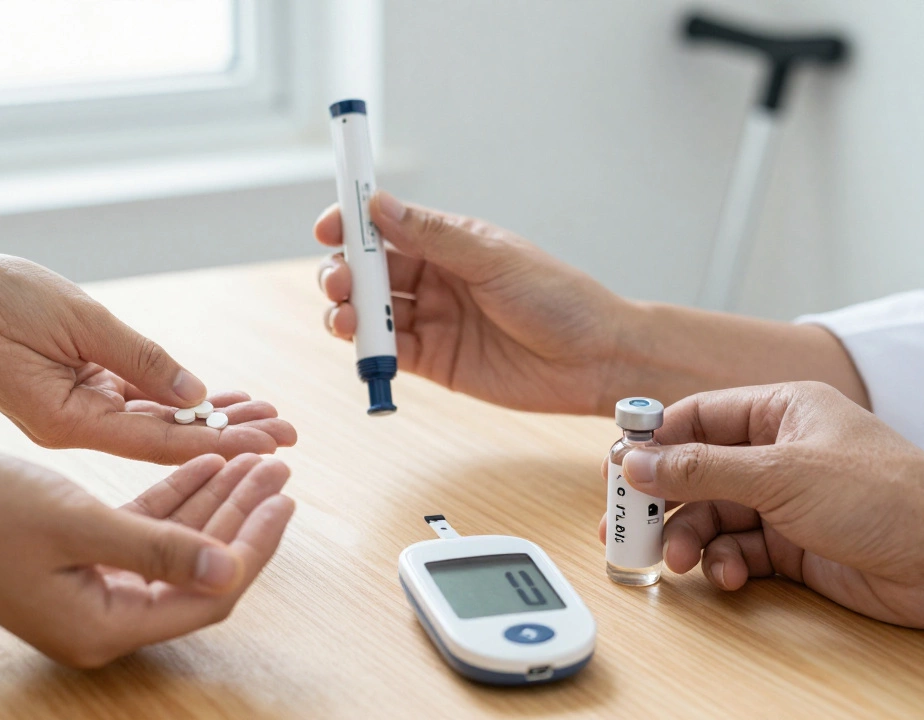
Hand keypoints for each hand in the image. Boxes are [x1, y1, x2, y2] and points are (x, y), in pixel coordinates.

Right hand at [0, 253, 295, 463]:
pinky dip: (172, 403)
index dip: (223, 443)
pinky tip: (213, 400)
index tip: (272, 444)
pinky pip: (131, 405)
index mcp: (69, 421)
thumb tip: (196, 397)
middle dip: (229, 435)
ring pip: (153, 424)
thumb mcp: (77, 320)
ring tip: (265, 414)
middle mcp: (73, 430)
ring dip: (208, 418)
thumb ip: (140, 360)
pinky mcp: (65, 399)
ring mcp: (69, 417)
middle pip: (166, 440)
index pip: (163, 442)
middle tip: (288, 430)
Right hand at [0, 450, 295, 667]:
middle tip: (278, 467)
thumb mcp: (77, 523)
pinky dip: (174, 496)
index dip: (253, 547)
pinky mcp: (75, 557)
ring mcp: (88, 588)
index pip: (208, 594)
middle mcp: (101, 617)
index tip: (284, 498)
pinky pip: (141, 529)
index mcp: (103, 625)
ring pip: (175, 545)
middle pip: (198, 570)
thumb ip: (158, 549)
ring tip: (255, 458)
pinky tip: (205, 461)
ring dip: (214, 501)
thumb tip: (231, 571)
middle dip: (242, 517)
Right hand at [314, 191, 630, 414]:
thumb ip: (434, 236)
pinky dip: (368, 352)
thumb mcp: (495, 260)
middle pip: (368, 270)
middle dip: (343, 273)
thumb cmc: (558, 299)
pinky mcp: (433, 361)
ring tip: (347, 317)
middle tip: (340, 283)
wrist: (595, 360)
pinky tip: (363, 349)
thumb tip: (379, 204)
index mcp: (449, 242)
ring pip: (370, 312)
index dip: (352, 223)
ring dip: (348, 311)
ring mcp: (431, 319)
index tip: (328, 228)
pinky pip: (388, 353)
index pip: (386, 225)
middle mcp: (434, 277)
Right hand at [598, 382, 923, 628]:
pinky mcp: (794, 546)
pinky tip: (726, 575)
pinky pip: (738, 550)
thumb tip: (638, 462)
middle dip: (662, 500)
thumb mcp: (779, 474)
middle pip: (697, 471)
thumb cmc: (883, 495)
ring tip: (677, 559)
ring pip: (713, 515)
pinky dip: (725, 563)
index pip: (699, 416)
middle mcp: (778, 452)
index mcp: (780, 411)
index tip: (617, 468)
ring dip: (690, 537)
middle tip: (626, 526)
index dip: (655, 441)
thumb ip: (701, 469)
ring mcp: (785, 500)